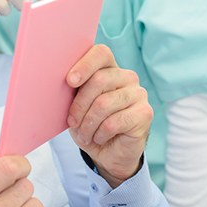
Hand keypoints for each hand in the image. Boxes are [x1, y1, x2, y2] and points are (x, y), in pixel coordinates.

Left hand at [66, 45, 152, 187]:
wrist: (108, 153)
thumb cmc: (89, 124)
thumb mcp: (76, 105)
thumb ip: (74, 89)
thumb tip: (61, 77)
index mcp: (109, 68)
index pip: (101, 53)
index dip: (85, 65)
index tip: (70, 81)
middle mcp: (127, 76)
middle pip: (99, 80)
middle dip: (80, 104)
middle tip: (72, 122)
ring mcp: (138, 93)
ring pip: (104, 103)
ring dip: (88, 124)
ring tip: (84, 134)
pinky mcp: (145, 113)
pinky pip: (114, 122)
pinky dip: (100, 134)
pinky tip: (99, 138)